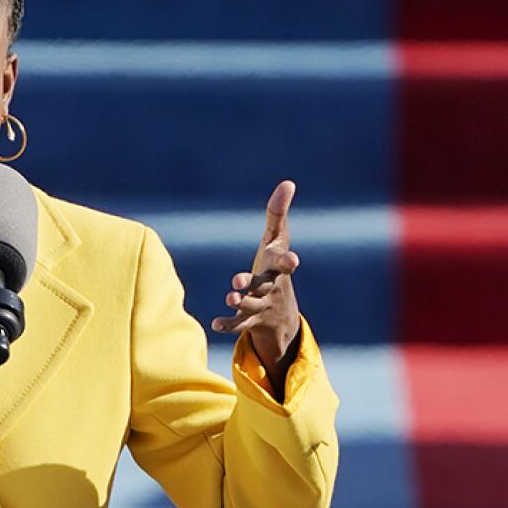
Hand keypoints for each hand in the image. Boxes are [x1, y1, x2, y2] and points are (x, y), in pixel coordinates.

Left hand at [211, 180, 302, 394]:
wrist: (282, 316)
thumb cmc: (276, 268)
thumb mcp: (277, 241)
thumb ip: (278, 213)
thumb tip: (288, 183)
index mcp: (278, 269)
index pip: (284, 264)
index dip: (288, 262)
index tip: (293, 260)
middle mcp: (271, 288)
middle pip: (265, 285)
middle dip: (254, 283)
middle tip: (237, 280)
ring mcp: (261, 305)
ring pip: (251, 305)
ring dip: (240, 301)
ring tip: (230, 296)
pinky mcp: (249, 320)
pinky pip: (239, 325)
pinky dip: (228, 325)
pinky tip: (214, 324)